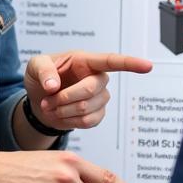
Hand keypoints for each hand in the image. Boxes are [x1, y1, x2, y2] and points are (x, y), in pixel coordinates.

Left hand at [23, 51, 152, 130]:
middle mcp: (97, 78)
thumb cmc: (41, 77)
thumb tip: (53, 85)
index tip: (148, 66)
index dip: (130, 63)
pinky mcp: (97, 114)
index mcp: (85, 60)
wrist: (40, 100)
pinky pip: (88, 122)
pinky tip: (61, 115)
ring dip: (63, 111)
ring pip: (87, 108)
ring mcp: (100, 97)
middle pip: (90, 90)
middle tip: (47, 101)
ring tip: (50, 107)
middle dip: (65, 98)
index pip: (111, 61)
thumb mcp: (34, 66)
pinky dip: (69, 121)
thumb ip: (43, 70)